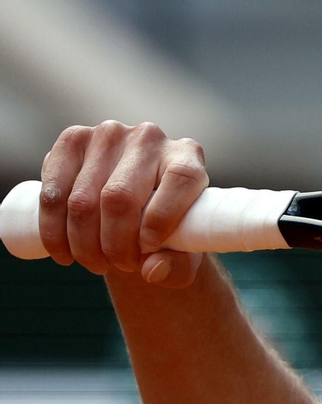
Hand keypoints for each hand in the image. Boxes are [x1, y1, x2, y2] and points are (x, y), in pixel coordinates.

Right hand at [38, 120, 208, 286]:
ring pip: (82, 200)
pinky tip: (63, 252)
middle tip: (120, 266)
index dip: (163, 218)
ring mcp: (107, 134)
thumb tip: (152, 269)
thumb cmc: (169, 228)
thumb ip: (178, 263)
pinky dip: (53, 229)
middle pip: (120, 196)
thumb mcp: (184, 248)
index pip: (180, 179)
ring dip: (82, 244)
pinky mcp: (72, 141)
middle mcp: (148, 138)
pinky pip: (52, 190)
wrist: (136, 206)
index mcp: (187, 156)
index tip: (148, 249)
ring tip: (94, 263)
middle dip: (115, 244)